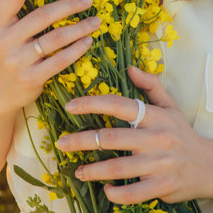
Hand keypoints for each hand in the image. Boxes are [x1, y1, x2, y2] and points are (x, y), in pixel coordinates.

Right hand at [0, 0, 100, 116]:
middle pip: (42, 16)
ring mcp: (17, 62)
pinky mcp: (31, 79)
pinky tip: (88, 41)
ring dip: (79, 28)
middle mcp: (4, 41)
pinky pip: (59, 61)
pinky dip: (76, 50)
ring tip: (96, 21)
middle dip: (69, 5)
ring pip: (55, 39)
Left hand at [57, 66, 212, 203]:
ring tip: (76, 170)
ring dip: (93, 170)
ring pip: (119, 167)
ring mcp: (159, 164)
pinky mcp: (162, 186)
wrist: (208, 165)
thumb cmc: (181, 132)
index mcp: (155, 116)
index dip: (92, 104)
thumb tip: (129, 67)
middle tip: (62, 143)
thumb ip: (150, 84)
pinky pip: (133, 192)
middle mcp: (156, 138)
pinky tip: (104, 189)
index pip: (119, 105)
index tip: (70, 106)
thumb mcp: (169, 105)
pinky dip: (116, 193)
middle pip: (112, 138)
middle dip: (83, 140)